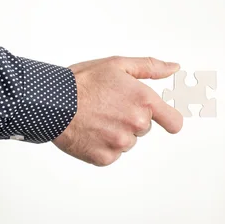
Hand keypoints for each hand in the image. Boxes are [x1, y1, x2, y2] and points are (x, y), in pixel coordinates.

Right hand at [53, 56, 182, 165]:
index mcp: (144, 102)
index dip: (170, 120)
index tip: (165, 119)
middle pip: (145, 128)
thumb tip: (173, 68)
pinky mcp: (105, 158)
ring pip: (128, 141)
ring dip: (117, 132)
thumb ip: (151, 67)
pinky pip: (112, 153)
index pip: (174, 123)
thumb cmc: (83, 81)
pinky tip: (90, 131)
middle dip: (131, 119)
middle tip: (110, 107)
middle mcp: (136, 124)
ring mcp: (121, 143)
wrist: (50, 102)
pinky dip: (103, 145)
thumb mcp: (119, 65)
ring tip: (97, 118)